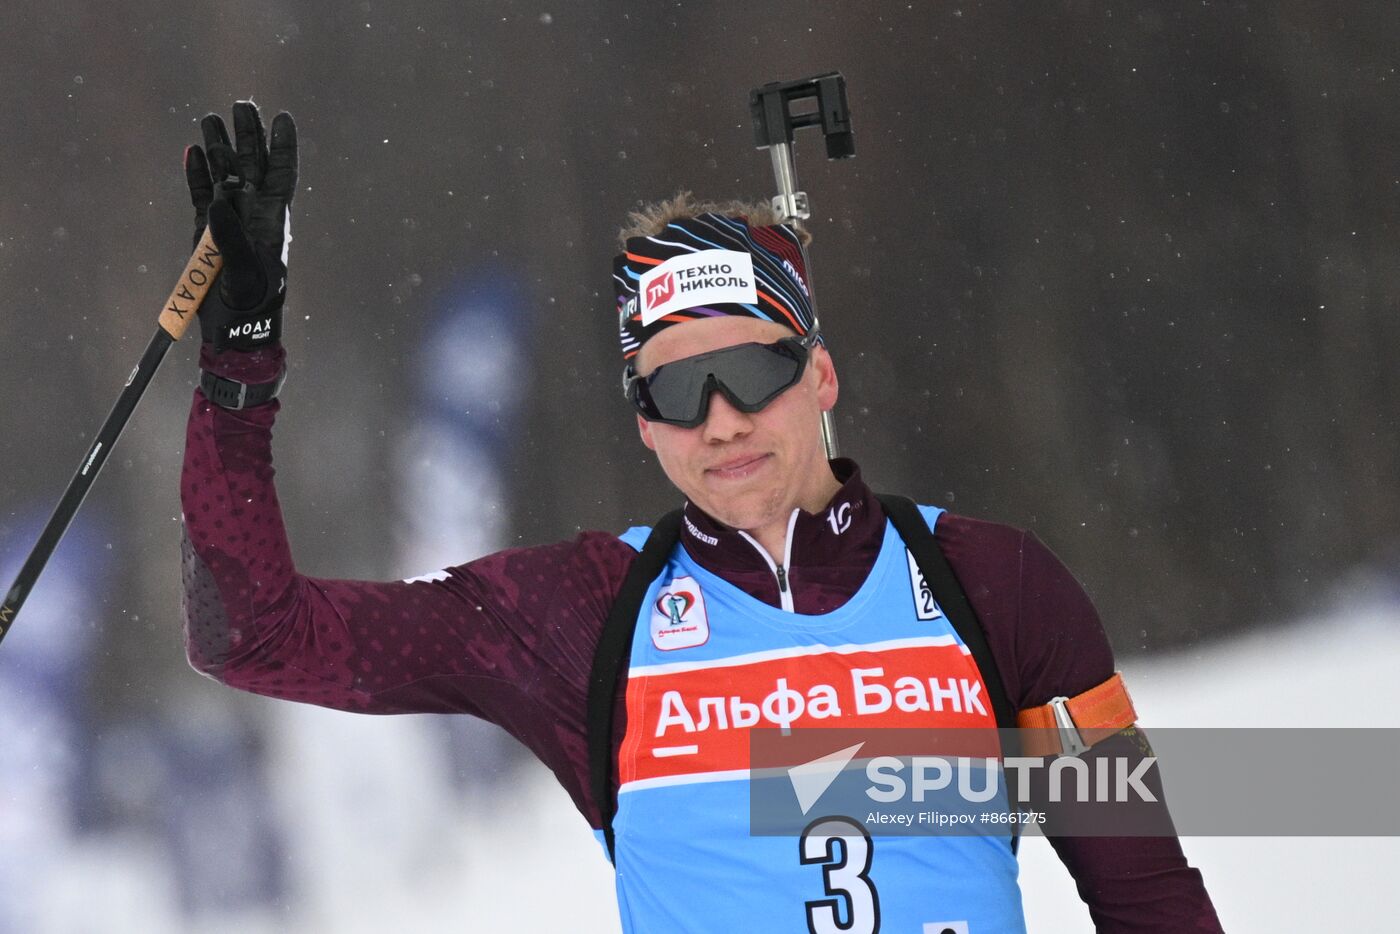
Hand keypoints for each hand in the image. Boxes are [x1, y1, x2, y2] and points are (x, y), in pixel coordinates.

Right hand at [184, 101, 296, 351]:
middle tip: (241, 104)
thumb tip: (217, 200)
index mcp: (274, 219)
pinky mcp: (204, 230)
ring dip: (219, 147)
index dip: (282, 146)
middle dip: (248, 135)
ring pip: (224, 174)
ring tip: (210, 118)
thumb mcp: (247, 270)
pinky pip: (201, 194)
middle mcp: (254, 213)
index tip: (282, 118)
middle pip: (252, 165)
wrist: (234, 328)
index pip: (281, 174)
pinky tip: (194, 151)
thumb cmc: (252, 302)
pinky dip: (197, 174)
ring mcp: (228, 219)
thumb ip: (232, 237)